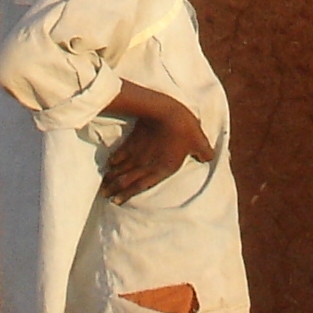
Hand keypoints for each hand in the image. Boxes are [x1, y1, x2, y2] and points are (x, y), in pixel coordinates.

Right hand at [102, 83, 216, 200]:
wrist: (166, 111)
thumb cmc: (184, 128)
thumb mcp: (199, 141)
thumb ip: (204, 153)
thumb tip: (210, 158)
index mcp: (162, 169)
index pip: (141, 186)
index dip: (128, 194)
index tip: (116, 201)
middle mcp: (146, 164)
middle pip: (126, 180)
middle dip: (114, 189)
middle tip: (104, 195)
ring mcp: (137, 153)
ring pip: (120, 169)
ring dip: (111, 178)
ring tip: (103, 186)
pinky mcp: (132, 141)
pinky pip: (120, 154)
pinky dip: (113, 161)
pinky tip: (109, 165)